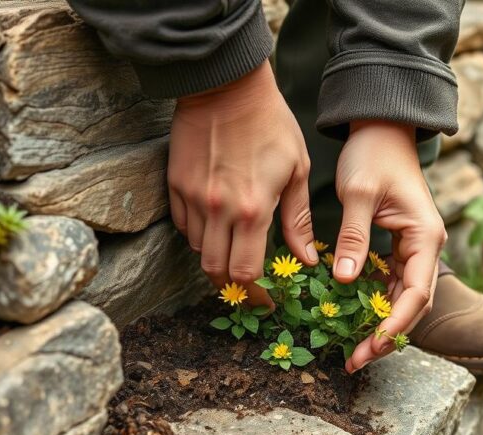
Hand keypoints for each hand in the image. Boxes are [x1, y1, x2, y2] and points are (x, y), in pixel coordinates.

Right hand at [168, 61, 317, 306]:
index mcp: (252, 210)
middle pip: (216, 271)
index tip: (266, 302)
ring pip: (197, 250)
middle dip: (232, 287)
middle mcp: (217, 210)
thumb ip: (299, 221)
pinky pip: (183, 225)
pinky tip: (216, 226)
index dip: (255, 295)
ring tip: (235, 251)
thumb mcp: (296, 170)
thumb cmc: (270, 123)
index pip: (246, 272)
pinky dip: (199, 235)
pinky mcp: (175, 184)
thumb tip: (307, 259)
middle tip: (248, 288)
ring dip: (216, 258)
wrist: (226, 85)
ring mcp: (192, 197)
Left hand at [335, 121, 446, 372]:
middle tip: (355, 360)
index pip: (416, 294)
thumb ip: (353, 237)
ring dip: (382, 325)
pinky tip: (354, 320)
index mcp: (425, 236)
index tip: (370, 347)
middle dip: (388, 336)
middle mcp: (426, 247)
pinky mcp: (400, 246)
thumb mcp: (357, 193)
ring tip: (354, 350)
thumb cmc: (372, 154)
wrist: (381, 128)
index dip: (395, 325)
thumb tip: (345, 281)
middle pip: (414, 304)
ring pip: (404, 298)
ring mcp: (415, 248)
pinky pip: (392, 284)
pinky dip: (376, 305)